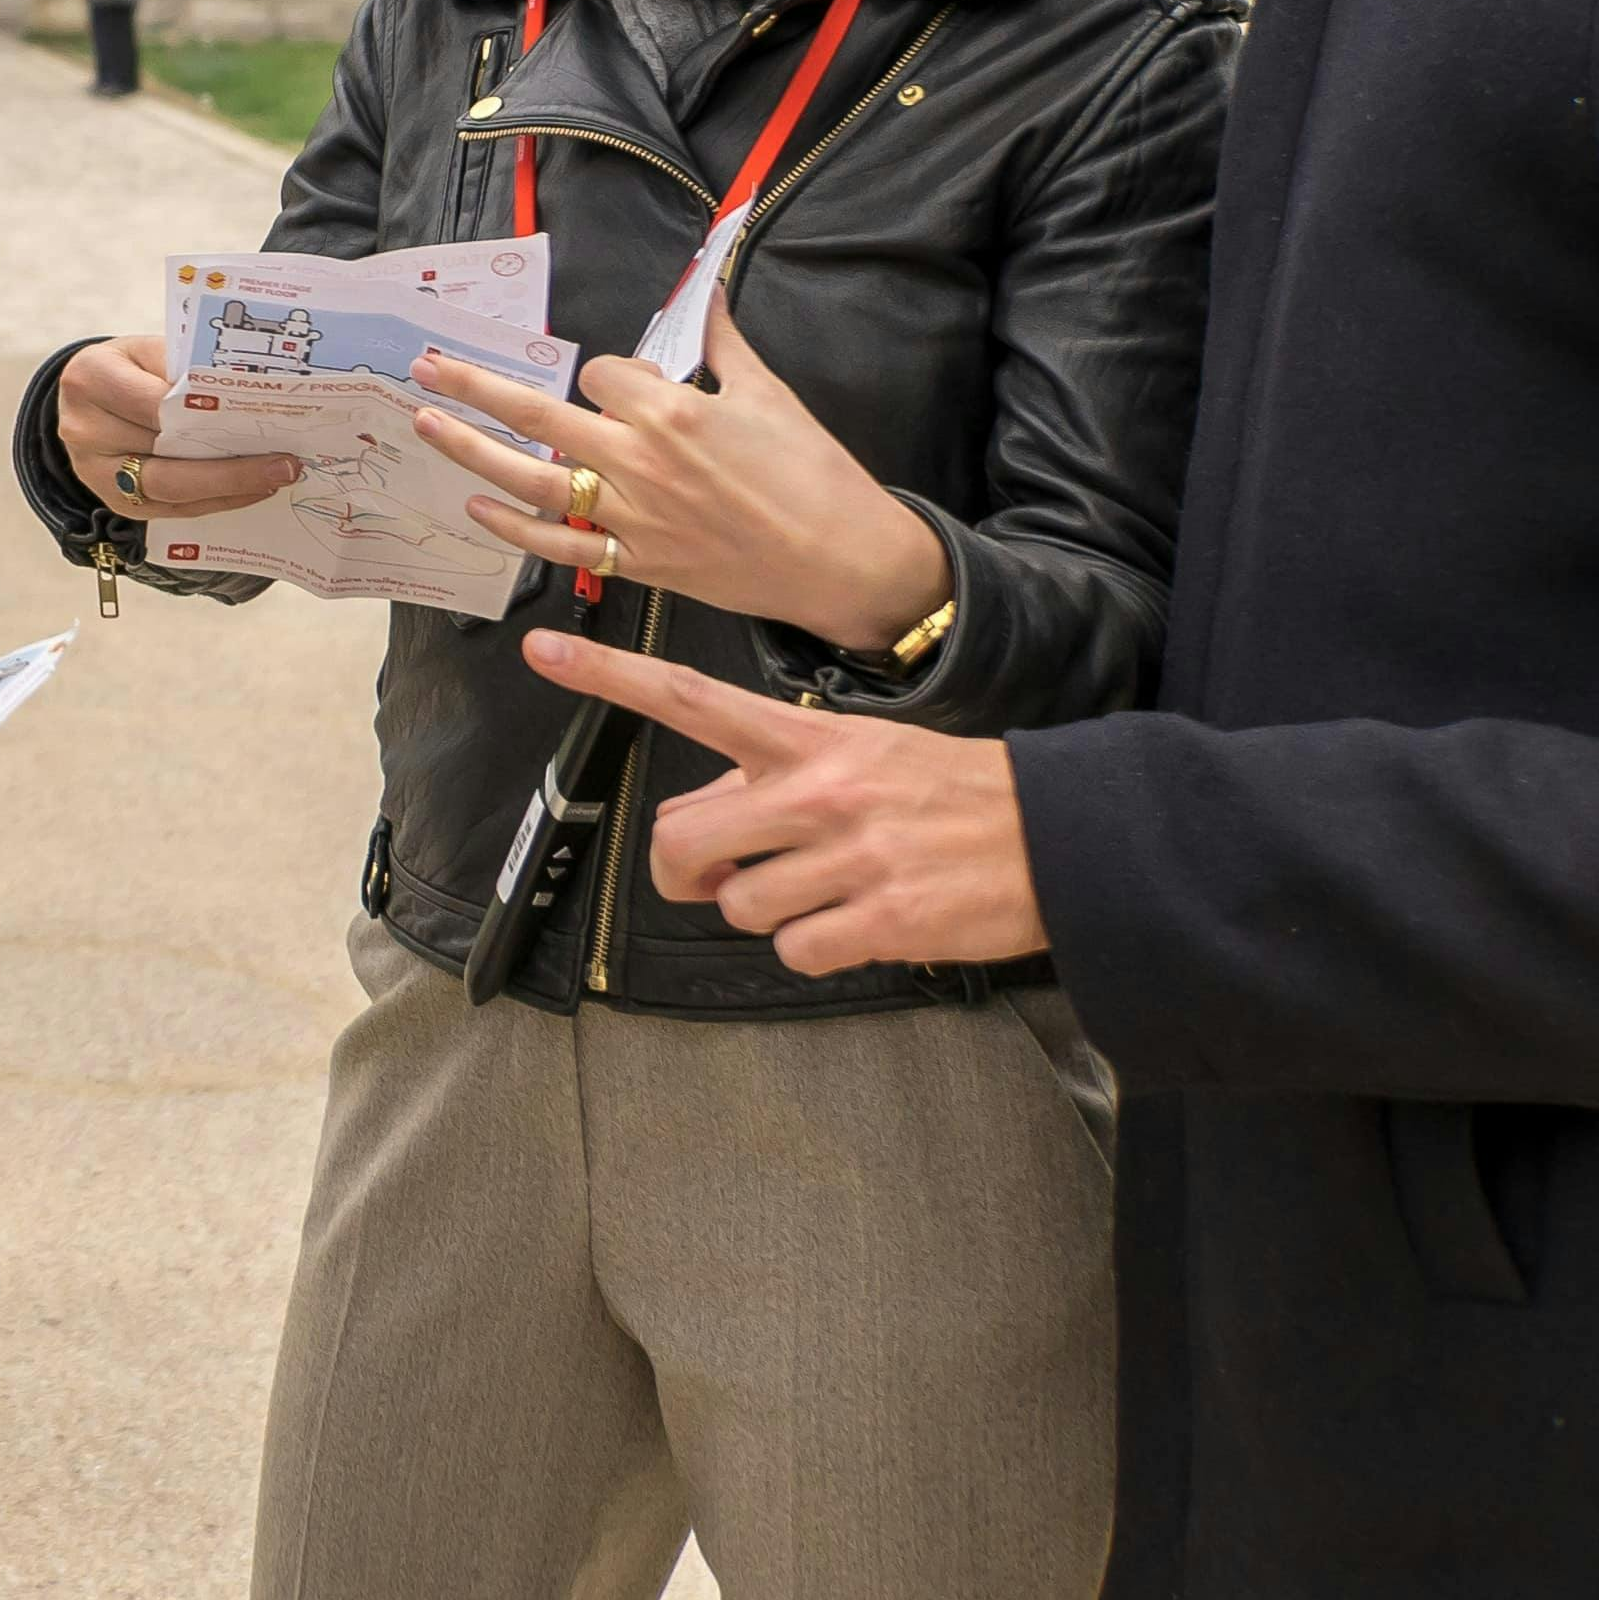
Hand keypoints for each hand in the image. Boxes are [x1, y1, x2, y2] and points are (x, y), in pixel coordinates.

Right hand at [49, 331, 307, 528]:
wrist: (87, 398)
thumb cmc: (130, 367)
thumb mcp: (150, 350)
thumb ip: (187, 369)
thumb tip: (251, 393)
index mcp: (90, 379)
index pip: (153, 403)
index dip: (205, 414)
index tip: (255, 417)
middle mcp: (84, 430)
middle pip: (163, 455)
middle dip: (230, 464)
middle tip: (285, 463)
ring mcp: (94, 473)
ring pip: (170, 489)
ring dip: (229, 487)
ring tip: (277, 477)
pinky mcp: (114, 502)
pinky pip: (171, 509)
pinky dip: (215, 500)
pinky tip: (252, 490)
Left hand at [410, 303, 945, 649]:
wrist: (843, 560)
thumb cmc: (815, 474)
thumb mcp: (771, 394)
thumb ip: (724, 341)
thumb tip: (706, 289)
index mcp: (671, 411)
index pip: (602, 373)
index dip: (608, 375)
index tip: (628, 385)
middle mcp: (638, 461)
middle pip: (536, 415)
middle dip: (473, 387)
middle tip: (425, 365)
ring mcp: (631, 517)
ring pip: (531, 480)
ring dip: (470, 449)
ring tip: (424, 424)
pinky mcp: (637, 562)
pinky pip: (560, 546)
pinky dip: (514, 529)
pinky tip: (475, 506)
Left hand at [522, 630, 1047, 975]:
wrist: (1057, 834)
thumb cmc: (949, 792)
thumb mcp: (863, 752)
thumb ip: (778, 774)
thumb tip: (712, 815)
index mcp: (807, 739)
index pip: (689, 696)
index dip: (608, 675)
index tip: (541, 648)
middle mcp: (816, 792)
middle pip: (682, 841)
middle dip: (688, 870)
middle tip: (724, 871)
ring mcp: (846, 858)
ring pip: (738, 907)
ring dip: (768, 912)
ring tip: (827, 889)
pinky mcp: (879, 921)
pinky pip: (794, 951)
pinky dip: (816, 948)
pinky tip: (860, 922)